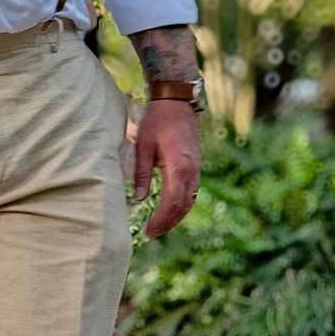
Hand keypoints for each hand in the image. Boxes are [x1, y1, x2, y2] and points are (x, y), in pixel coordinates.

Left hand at [128, 99, 199, 237]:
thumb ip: (141, 173)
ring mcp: (196, 169)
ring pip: (190, 200)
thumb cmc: (158, 120)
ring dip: (176, 216)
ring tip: (160, 226)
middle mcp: (192, 171)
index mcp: (179, 166)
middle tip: (152, 233)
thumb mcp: (143, 145)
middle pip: (183, 205)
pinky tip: (170, 209)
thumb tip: (137, 198)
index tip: (149, 230)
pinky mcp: (195, 166)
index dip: (161, 219)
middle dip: (169, 222)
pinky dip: (181, 204)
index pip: (172, 202)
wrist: (178, 101)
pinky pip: (191, 192)